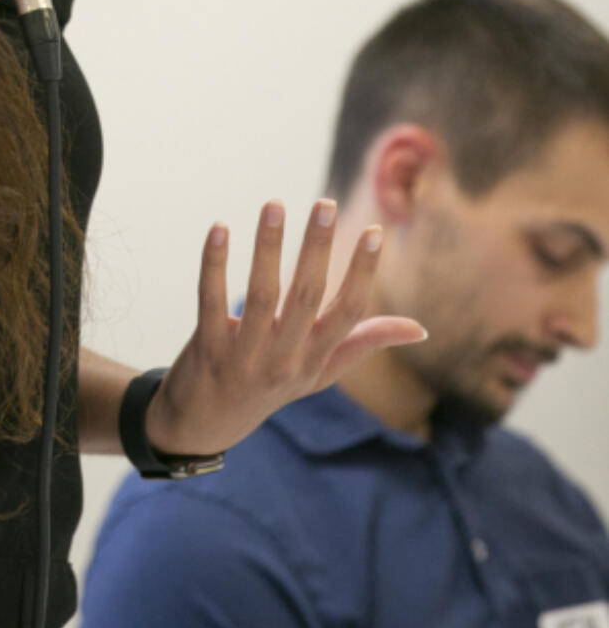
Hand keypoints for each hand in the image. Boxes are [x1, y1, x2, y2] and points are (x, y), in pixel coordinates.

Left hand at [145, 199, 425, 458]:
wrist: (207, 423)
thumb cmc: (273, 385)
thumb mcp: (321, 371)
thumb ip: (363, 342)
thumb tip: (420, 330)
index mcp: (316, 359)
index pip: (348, 313)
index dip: (363, 273)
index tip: (375, 231)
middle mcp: (285, 360)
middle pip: (306, 297)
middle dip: (317, 248)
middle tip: (326, 204)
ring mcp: (244, 356)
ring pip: (260, 294)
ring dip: (268, 246)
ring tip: (274, 204)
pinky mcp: (207, 348)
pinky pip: (211, 301)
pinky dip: (215, 264)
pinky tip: (220, 228)